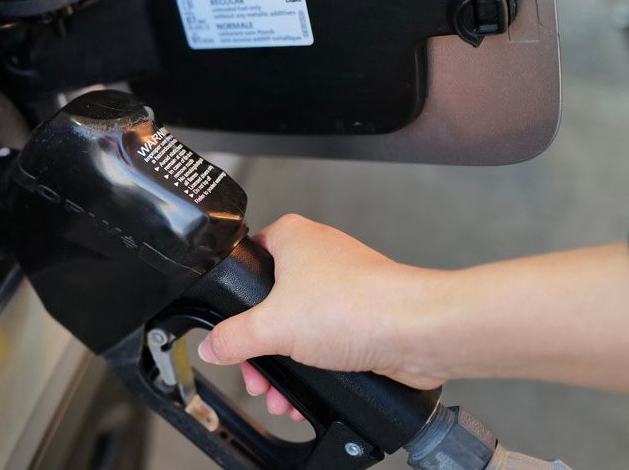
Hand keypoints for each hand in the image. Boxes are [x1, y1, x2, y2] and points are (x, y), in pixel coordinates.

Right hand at [197, 214, 448, 418]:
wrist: (417, 331)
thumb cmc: (357, 306)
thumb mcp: (273, 327)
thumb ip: (233, 338)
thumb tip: (213, 346)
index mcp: (292, 237)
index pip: (246, 257)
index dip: (234, 298)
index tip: (230, 329)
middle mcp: (318, 254)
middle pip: (270, 302)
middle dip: (260, 348)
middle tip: (255, 372)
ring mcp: (342, 284)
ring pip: (298, 326)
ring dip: (285, 365)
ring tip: (280, 393)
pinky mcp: (362, 312)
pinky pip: (326, 340)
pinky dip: (313, 366)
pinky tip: (306, 392)